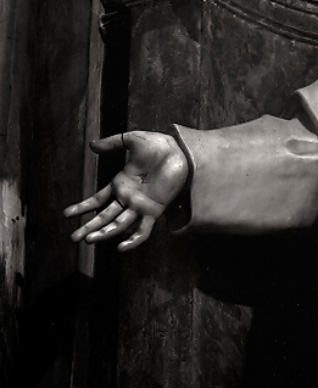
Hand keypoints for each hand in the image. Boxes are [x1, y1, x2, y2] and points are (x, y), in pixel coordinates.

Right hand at [64, 131, 189, 250]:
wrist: (179, 150)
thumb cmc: (158, 145)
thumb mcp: (132, 140)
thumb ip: (112, 143)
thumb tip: (91, 145)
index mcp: (121, 184)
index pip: (98, 200)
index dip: (83, 207)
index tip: (66, 215)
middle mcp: (128, 197)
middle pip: (105, 216)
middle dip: (89, 227)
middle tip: (74, 238)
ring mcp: (141, 205)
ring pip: (119, 224)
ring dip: (104, 233)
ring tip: (89, 240)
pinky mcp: (154, 209)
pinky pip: (143, 229)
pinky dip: (133, 240)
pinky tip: (121, 247)